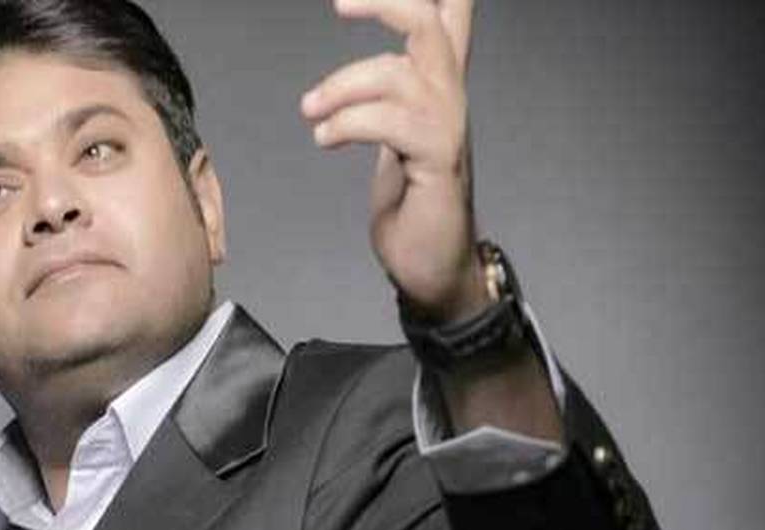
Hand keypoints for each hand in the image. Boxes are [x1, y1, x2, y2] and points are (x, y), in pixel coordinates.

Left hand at [302, 0, 483, 322]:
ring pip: (399, 74)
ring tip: (311, 111)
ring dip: (343, 87)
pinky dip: (349, 124)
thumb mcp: (396, 138)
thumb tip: (365, 77)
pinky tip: (326, 138)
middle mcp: (449, 100)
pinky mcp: (438, 161)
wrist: (434, 268)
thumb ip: (388, 101)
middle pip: (430, 23)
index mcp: (438, 89)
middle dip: (384, 3)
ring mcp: (447, 129)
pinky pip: (392, 122)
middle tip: (340, 5)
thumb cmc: (414, 207)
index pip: (453, 17)